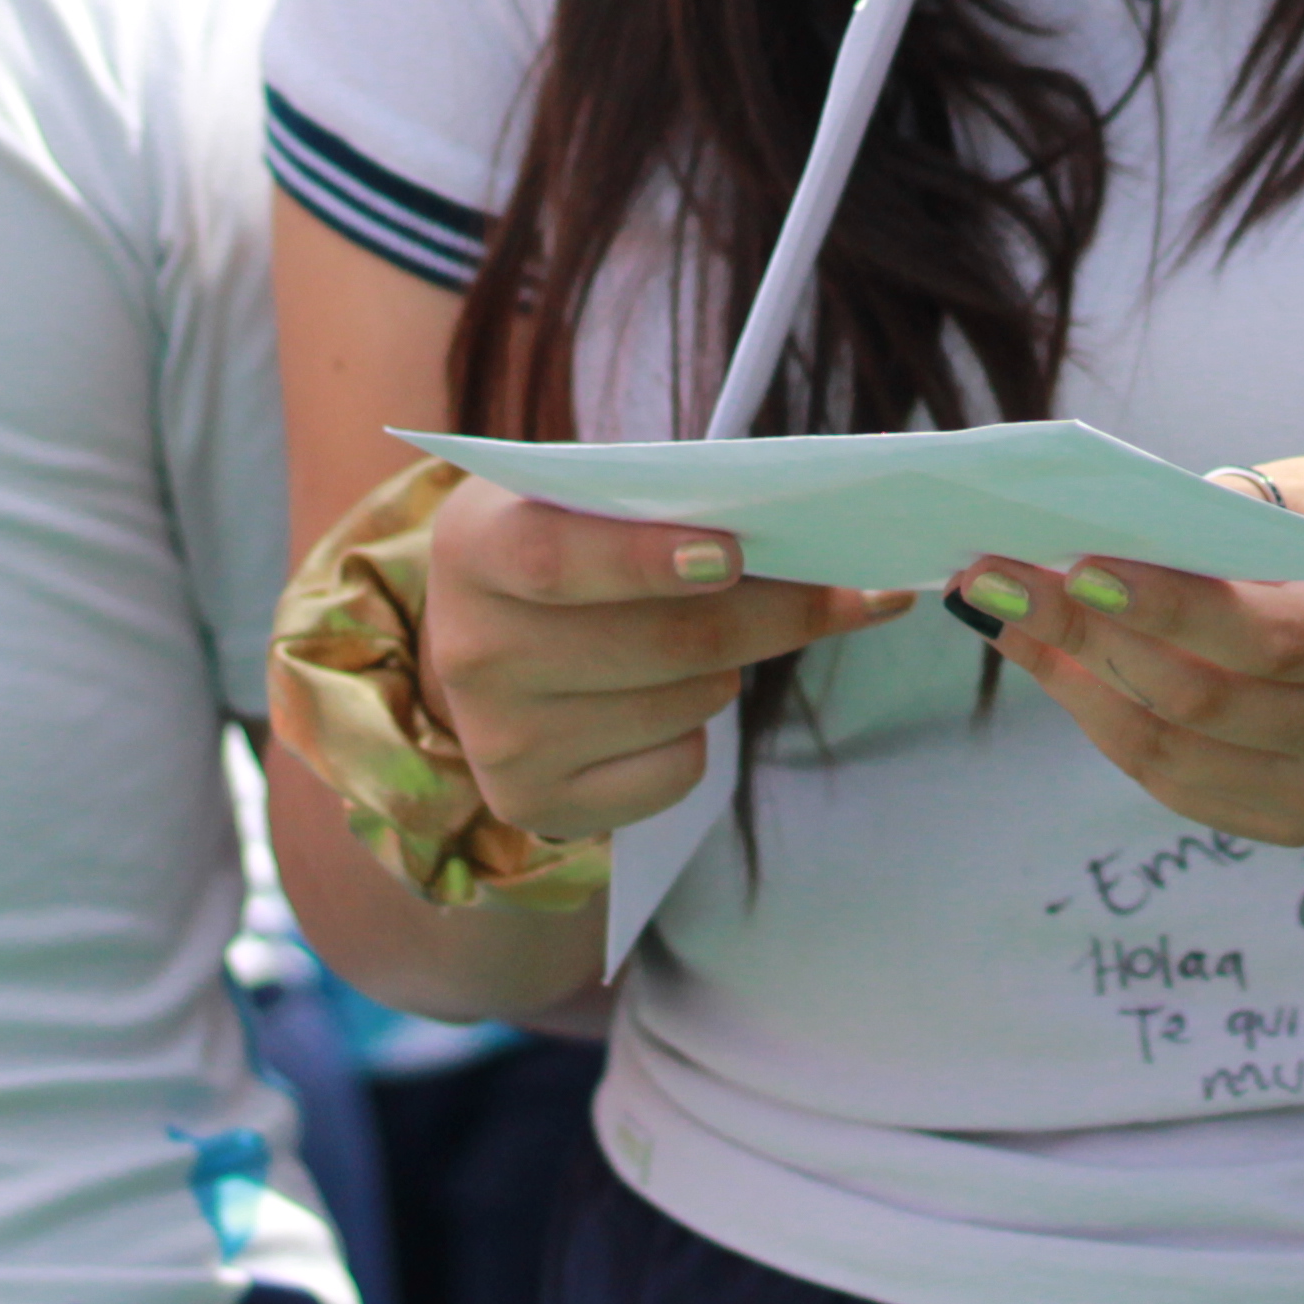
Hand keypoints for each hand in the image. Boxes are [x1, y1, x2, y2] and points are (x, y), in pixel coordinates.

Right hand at [417, 477, 897, 837]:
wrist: (492, 637)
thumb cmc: (570, 547)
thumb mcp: (584, 500)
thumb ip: (667, 505)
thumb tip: (809, 533)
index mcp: (473, 547)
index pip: (554, 560)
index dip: (645, 560)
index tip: (733, 553)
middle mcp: (470, 650)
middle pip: (660, 642)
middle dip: (770, 613)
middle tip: (832, 590)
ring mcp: (499, 739)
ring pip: (683, 704)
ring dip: (729, 670)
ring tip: (706, 642)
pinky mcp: (534, 802)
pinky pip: (676, 768)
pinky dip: (697, 734)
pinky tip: (663, 707)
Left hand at [949, 457, 1303, 844]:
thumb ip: (1235, 512)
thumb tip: (1107, 532)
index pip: (1270, 637)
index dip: (1167, 608)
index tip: (1072, 565)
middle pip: (1206, 700)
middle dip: (1085, 635)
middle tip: (993, 577)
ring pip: (1172, 750)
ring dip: (1071, 678)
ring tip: (1000, 611)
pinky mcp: (1295, 824)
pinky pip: (1171, 780)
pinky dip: (1099, 717)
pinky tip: (1051, 660)